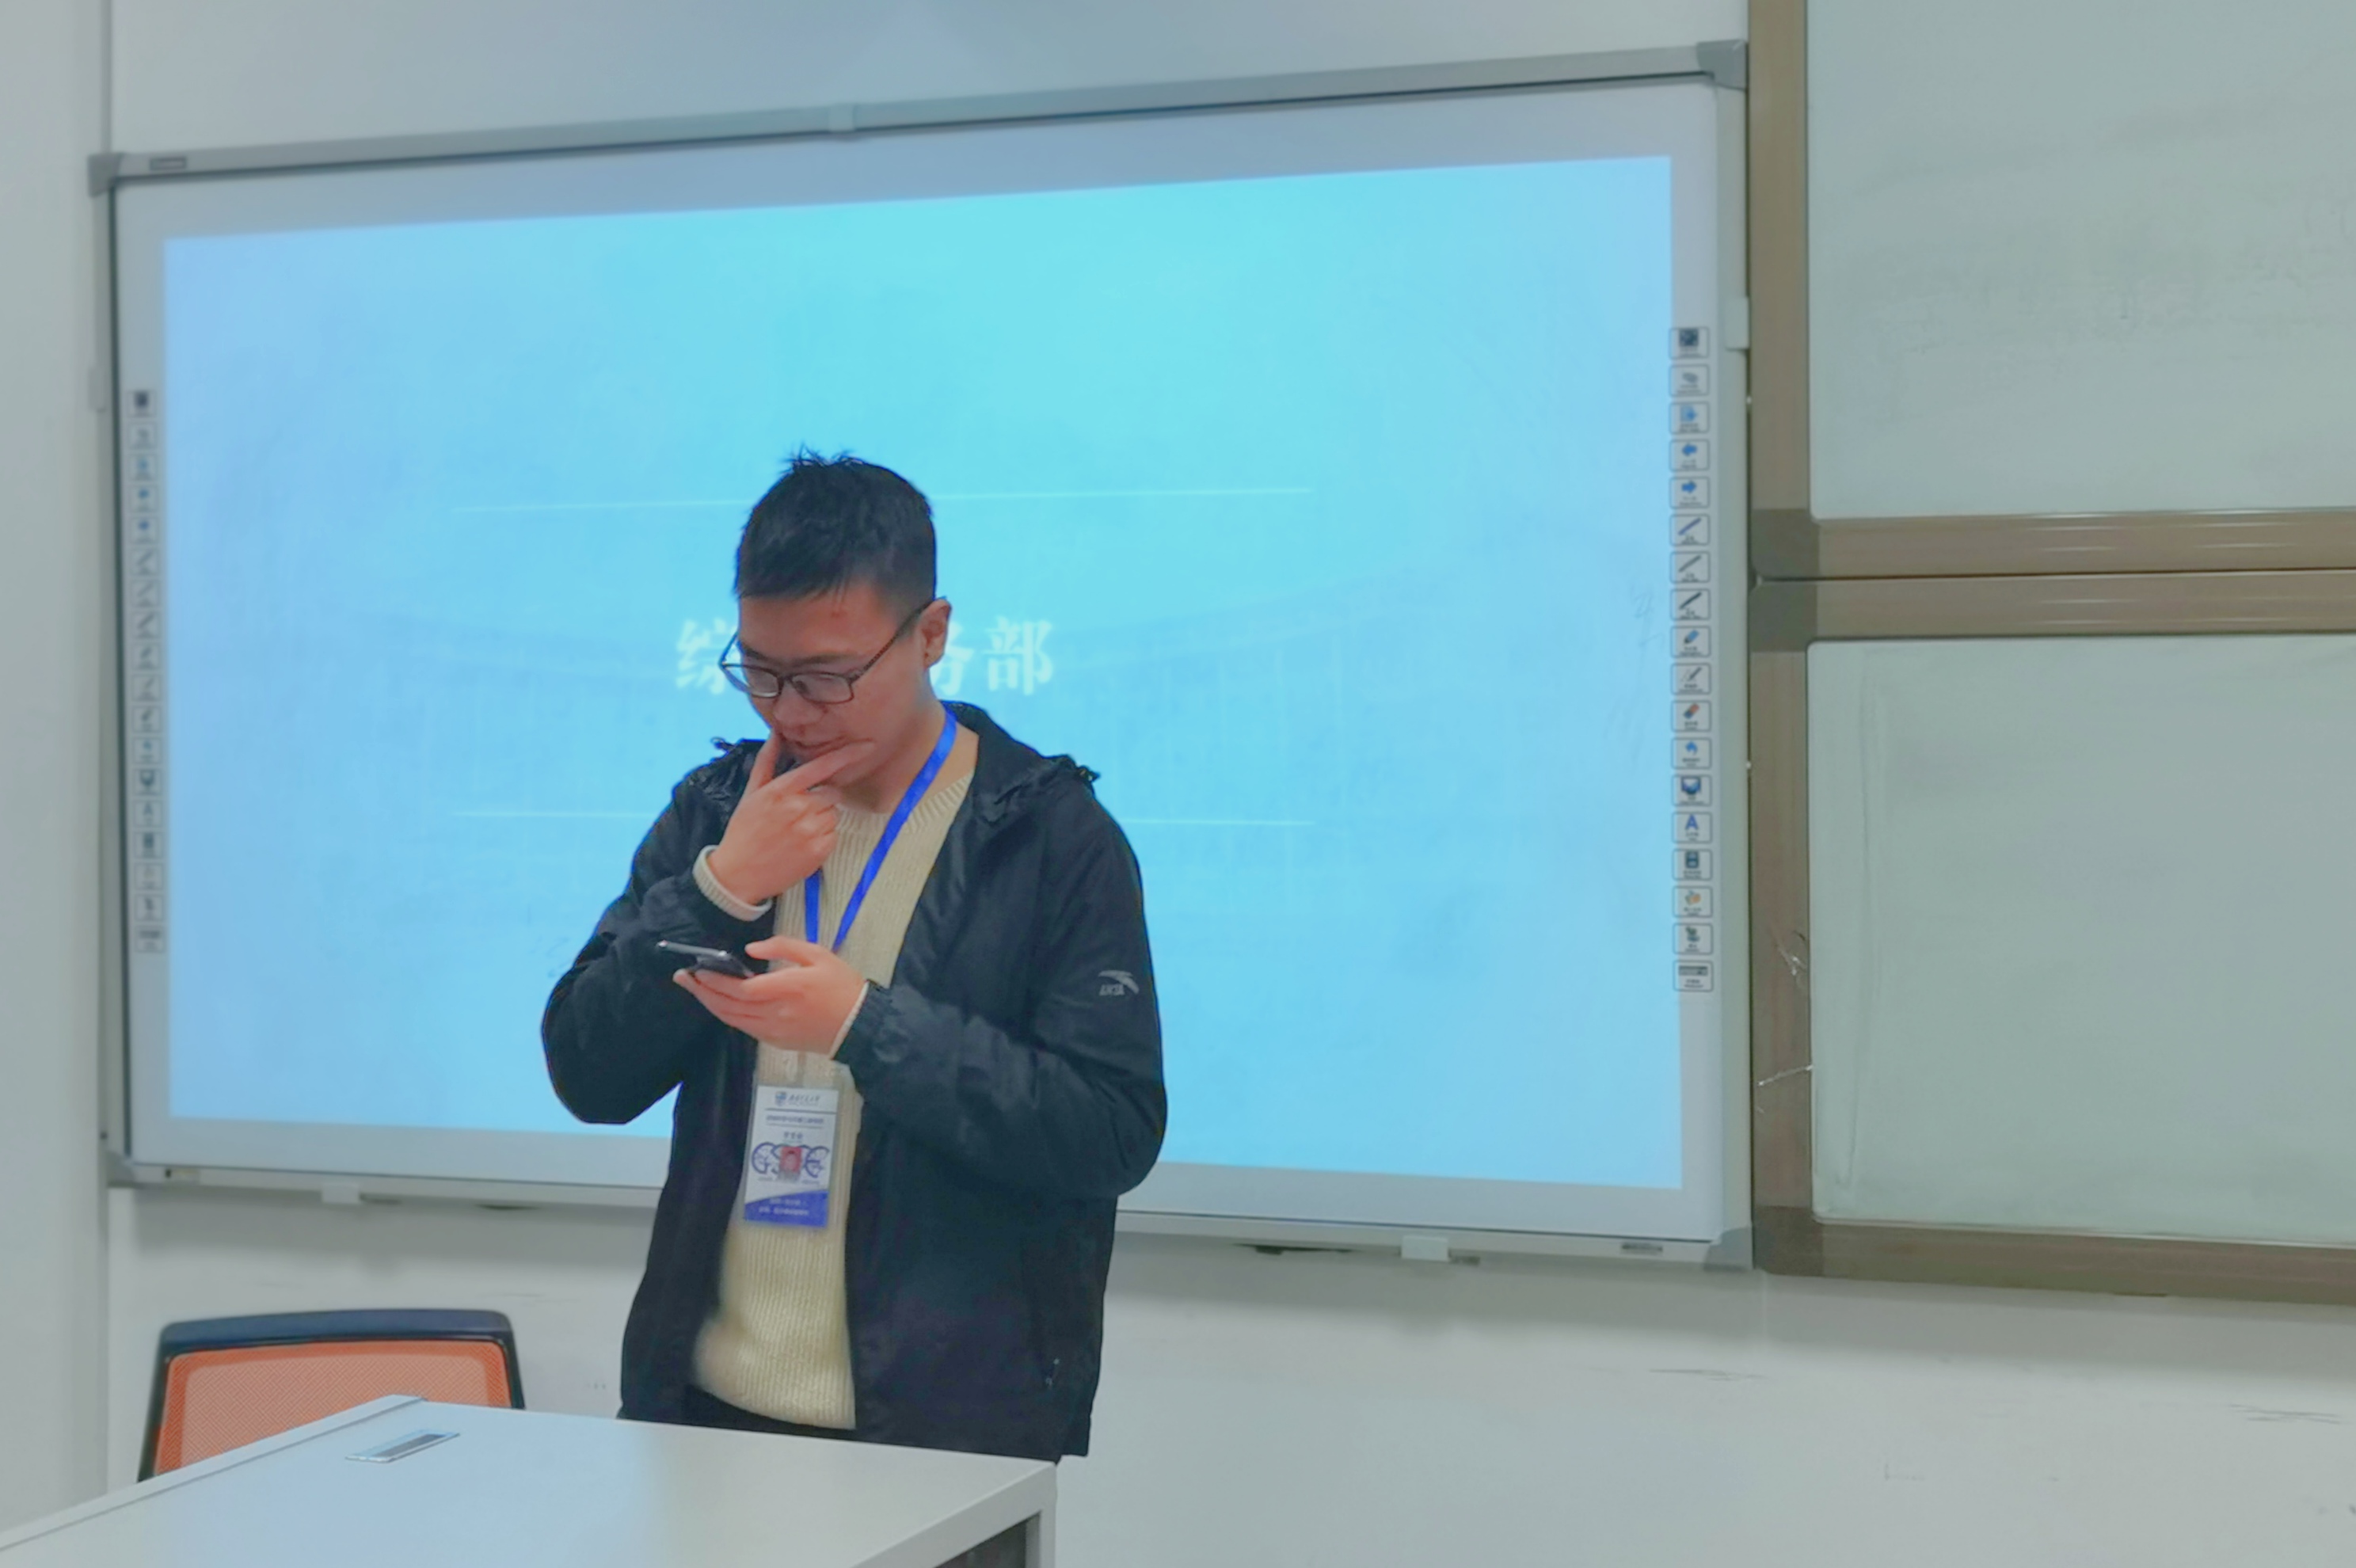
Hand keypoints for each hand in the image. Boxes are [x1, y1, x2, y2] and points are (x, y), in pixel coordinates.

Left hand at [673, 936, 868, 1053]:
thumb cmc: (842, 985)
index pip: (739, 988)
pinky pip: (744, 1028)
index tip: (697, 969)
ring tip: (694, 989)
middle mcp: (775, 1013)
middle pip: (728, 1006)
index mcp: (786, 989)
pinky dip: (727, 1015)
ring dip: (710, 1004)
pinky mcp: (775, 1041)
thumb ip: (783, 947)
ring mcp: (773, 1031)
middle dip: (702, 991)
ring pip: (732, 1019)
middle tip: (683, 977)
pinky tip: (720, 1004)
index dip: (714, 981)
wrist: (860, 1025)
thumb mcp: (818, 955)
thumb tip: (750, 950)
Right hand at [705, 735, 870, 904]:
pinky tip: (802, 844)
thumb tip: (776, 732)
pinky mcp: (819, 851)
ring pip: (834, 815)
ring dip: (822, 819)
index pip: (822, 766)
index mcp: (782, 790)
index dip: (848, 755)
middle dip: (822, 799)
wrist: (738, 874)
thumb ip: (768, 760)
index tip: (868, 746)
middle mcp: (799, 808)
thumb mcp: (752, 793)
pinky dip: (823, 838)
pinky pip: (834, 835)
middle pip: (833, 793)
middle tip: (799, 812)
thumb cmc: (744, 830)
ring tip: (797, 830)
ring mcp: (810, 831)